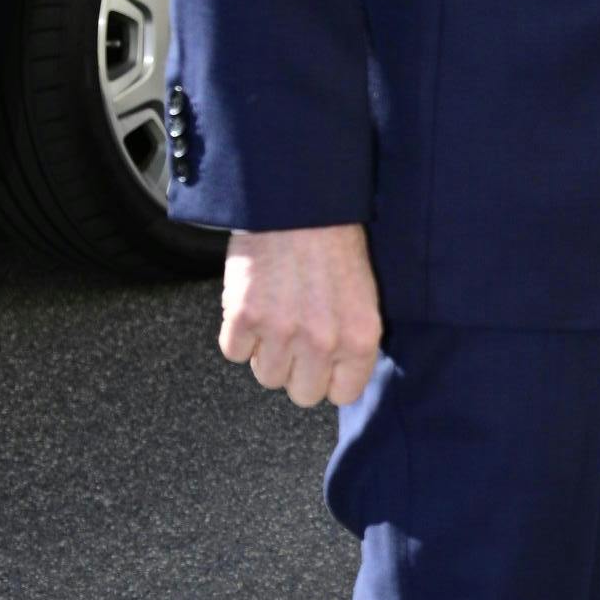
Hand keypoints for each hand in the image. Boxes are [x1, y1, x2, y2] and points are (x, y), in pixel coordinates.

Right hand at [218, 224, 383, 408]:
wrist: (297, 206)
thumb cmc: (335, 244)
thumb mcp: (364, 297)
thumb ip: (352, 341)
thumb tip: (336, 375)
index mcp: (360, 338)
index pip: (343, 393)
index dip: (329, 378)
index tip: (323, 364)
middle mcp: (322, 342)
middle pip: (302, 393)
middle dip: (297, 370)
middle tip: (296, 339)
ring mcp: (281, 332)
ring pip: (266, 376)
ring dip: (267, 352)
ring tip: (276, 317)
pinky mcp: (244, 317)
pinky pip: (235, 353)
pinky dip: (239, 335)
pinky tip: (254, 307)